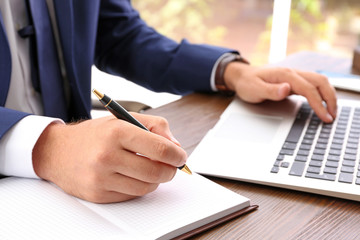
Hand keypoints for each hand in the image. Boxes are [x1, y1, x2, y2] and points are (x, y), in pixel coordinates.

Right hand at [32, 114, 186, 202]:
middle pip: (156, 171)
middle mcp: (107, 155)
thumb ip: (155, 126)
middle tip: (171, 166)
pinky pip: (131, 195)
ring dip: (156, 180)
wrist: (57, 151)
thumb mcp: (124, 118)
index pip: (161, 149)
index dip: (178, 156)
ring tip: (153, 170)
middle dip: (170, 170)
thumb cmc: (95, 134)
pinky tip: (135, 177)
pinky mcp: (97, 194)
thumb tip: (176, 146)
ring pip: (146, 187)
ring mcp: (101, 177)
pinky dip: (139, 187)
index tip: (181, 157)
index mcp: (117, 132)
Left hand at [223, 62, 336, 122]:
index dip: (319, 103)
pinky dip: (322, 94)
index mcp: (285, 74)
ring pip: (319, 82)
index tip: (325, 116)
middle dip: (330, 98)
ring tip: (332, 112)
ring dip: (329, 95)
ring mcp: (294, 76)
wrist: (241, 76)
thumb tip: (286, 89)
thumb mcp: (254, 89)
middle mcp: (292, 73)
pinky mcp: (294, 82)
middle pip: (320, 82)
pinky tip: (323, 104)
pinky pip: (313, 85)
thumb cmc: (247, 83)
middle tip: (333, 116)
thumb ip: (270, 90)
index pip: (308, 89)